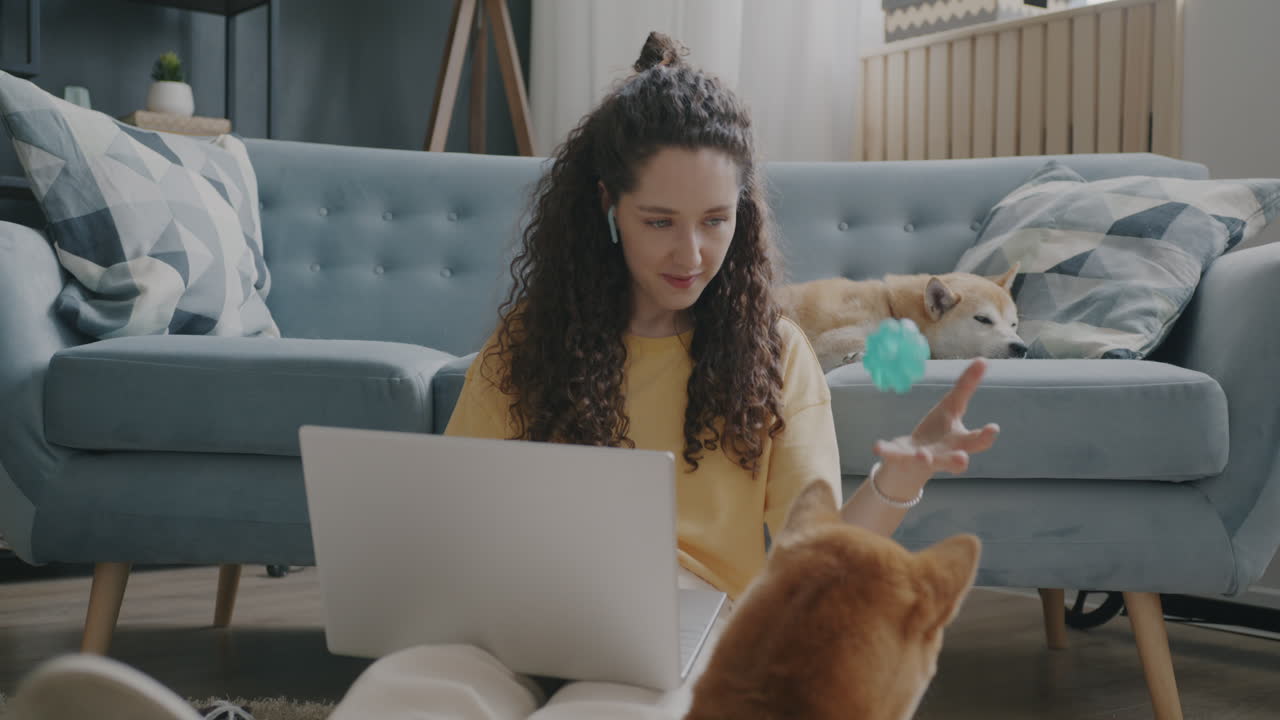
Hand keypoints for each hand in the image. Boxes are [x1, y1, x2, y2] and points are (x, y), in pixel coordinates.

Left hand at [872, 359, 999, 486]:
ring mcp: (921, 460)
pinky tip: (878, 446)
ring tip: (922, 455)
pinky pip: (892, 455)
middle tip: (963, 458)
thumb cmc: (938, 433)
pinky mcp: (899, 458)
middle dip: (958, 460)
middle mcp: (942, 455)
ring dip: (924, 459)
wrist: (911, 462)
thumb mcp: (952, 407)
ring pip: (925, 462)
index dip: (985, 437)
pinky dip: (886, 451)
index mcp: (958, 442)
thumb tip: (984, 359)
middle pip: (953, 460)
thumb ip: (967, 386)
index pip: (976, 442)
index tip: (993, 428)